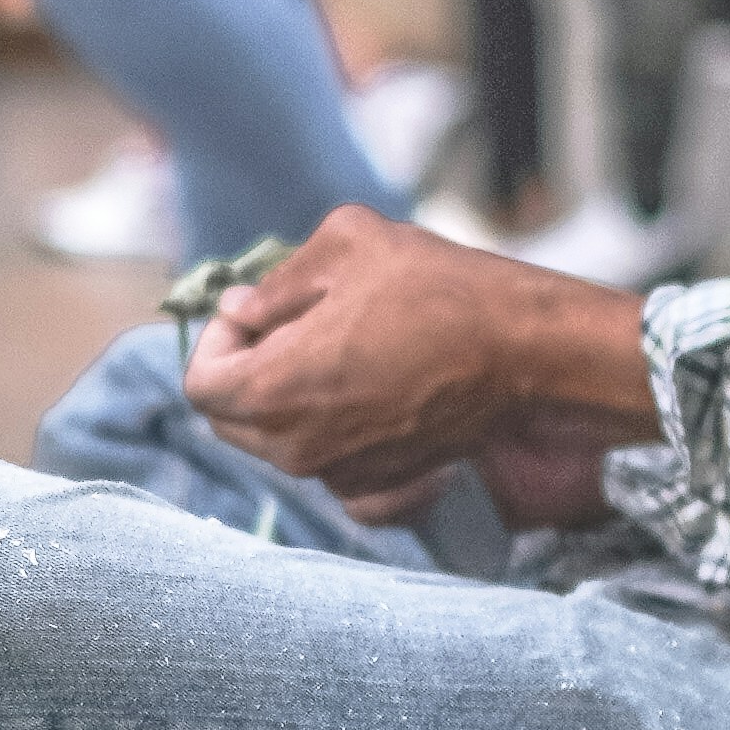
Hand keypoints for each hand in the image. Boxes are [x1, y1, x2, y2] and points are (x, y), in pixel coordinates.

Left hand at [186, 209, 655, 526]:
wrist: (530, 353)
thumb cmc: (441, 291)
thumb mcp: (346, 244)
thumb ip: (276, 281)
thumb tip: (242, 308)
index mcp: (273, 391)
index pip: (200, 383)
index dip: (216, 340)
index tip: (255, 311)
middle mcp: (296, 448)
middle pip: (231, 419)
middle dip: (247, 369)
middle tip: (297, 325)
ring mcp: (340, 474)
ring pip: (279, 442)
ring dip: (292, 397)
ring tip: (348, 348)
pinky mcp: (382, 486)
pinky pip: (330, 467)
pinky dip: (335, 434)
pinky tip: (372, 395)